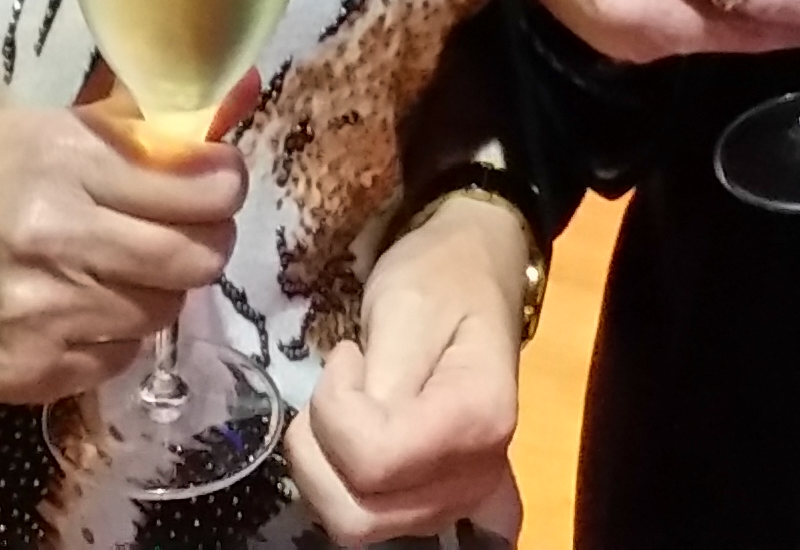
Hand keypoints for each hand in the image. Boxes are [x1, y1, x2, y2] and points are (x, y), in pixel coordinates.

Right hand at [0, 93, 245, 406]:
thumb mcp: (22, 131)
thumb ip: (117, 132)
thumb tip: (212, 116)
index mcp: (64, 159)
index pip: (202, 186)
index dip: (225, 187)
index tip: (218, 185)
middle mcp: (64, 234)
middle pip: (198, 256)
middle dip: (206, 243)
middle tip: (186, 234)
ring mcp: (49, 311)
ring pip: (164, 311)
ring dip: (156, 292)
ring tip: (116, 272)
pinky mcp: (31, 373)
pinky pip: (118, 358)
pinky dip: (113, 336)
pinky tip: (78, 311)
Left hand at [285, 192, 528, 541]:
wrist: (475, 275)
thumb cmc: (441, 279)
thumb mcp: (403, 305)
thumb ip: (382, 377)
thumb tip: (356, 434)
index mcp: (479, 421)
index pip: (373, 461)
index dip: (335, 411)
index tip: (347, 356)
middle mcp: (476, 478)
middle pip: (358, 514)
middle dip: (319, 447)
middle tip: (338, 385)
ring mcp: (459, 502)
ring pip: (353, 528)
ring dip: (323, 468)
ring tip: (345, 408)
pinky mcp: (438, 507)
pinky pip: (369, 526)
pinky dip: (341, 490)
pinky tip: (354, 446)